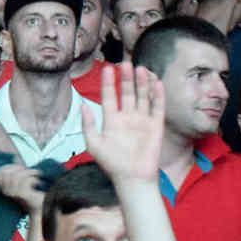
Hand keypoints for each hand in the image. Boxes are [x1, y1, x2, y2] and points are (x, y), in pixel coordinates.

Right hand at [0, 164, 47, 213]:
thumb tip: (14, 158)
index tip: (20, 167)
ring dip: (28, 172)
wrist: (41, 205)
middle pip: (7, 173)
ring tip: (35, 173)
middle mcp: (6, 192)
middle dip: (19, 168)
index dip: (8, 167)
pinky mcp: (22, 195)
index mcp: (3, 188)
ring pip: (16, 176)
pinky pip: (25, 181)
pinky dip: (33, 178)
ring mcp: (13, 194)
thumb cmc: (32, 191)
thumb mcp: (21, 180)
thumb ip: (15, 171)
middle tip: (29, 170)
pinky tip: (38, 181)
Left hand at [79, 62, 164, 186]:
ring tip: (140, 68)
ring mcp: (142, 120)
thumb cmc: (111, 163)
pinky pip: (157, 107)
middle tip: (125, 63)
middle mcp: (127, 117)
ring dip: (141, 83)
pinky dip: (157, 95)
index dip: (108, 82)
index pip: (109, 96)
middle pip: (126, 93)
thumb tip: (83, 105)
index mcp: (111, 120)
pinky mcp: (156, 126)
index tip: (107, 68)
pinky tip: (156, 82)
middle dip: (126, 78)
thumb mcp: (94, 143)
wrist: (132, 177)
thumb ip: (88, 124)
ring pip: (142, 97)